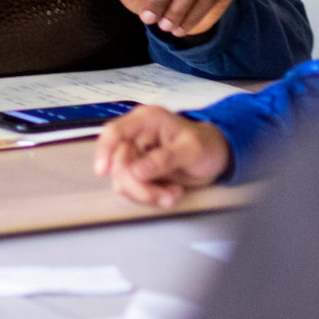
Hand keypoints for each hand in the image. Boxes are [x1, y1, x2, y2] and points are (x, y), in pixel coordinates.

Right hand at [94, 105, 231, 208]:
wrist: (216, 158)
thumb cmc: (206, 145)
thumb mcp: (191, 150)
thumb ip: (165, 159)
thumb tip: (136, 171)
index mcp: (147, 121)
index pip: (115, 131)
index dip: (104, 150)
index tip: (102, 171)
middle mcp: (136, 137)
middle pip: (119, 165)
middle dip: (140, 186)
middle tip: (167, 196)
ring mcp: (136, 156)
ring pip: (123, 182)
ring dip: (147, 194)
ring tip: (173, 194)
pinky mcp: (138, 174)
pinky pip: (132, 191)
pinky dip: (150, 198)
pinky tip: (170, 193)